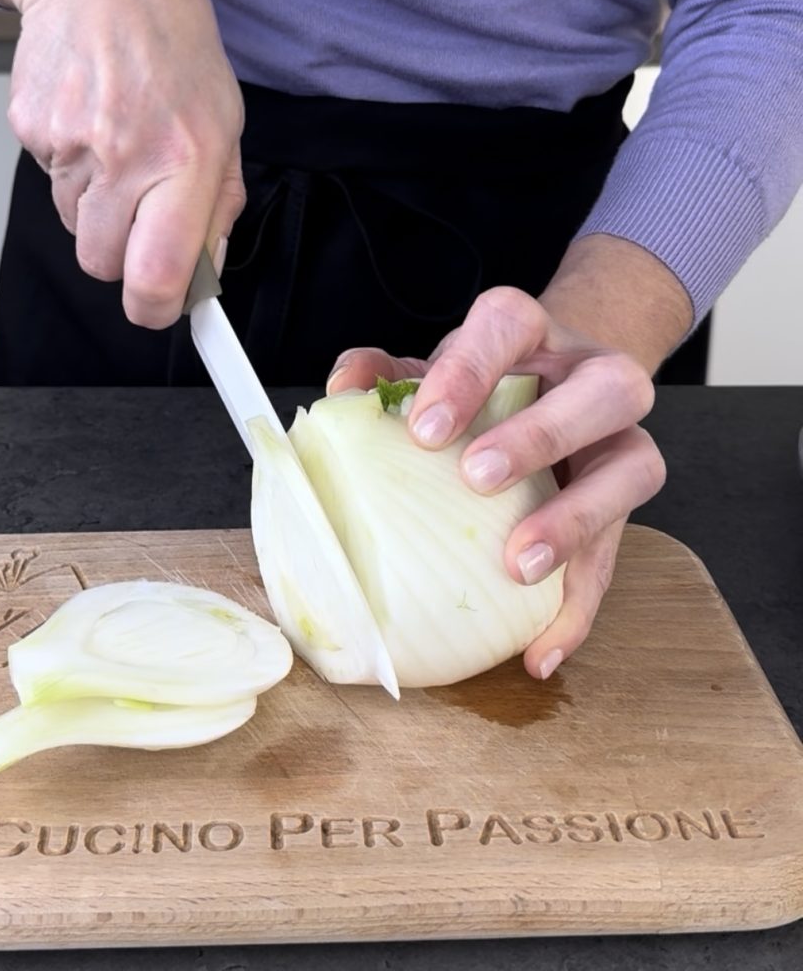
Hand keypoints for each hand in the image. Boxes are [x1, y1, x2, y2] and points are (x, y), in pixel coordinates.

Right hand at [0, 0, 245, 327]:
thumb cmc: (173, 45)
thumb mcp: (225, 127)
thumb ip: (218, 210)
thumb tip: (203, 275)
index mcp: (187, 159)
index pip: (158, 275)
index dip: (157, 308)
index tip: (163, 308)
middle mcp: (126, 155)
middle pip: (103, 265)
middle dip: (122, 257)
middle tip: (142, 212)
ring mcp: (69, 143)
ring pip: (75, 228)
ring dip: (98, 210)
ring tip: (118, 149)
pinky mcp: (30, 131)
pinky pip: (51, 187)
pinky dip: (72, 173)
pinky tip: (91, 127)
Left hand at [326, 281, 668, 680]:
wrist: (551, 384)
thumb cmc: (480, 385)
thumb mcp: (431, 371)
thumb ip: (386, 376)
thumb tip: (342, 394)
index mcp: (532, 334)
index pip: (509, 326)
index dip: (470, 371)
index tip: (424, 427)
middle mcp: (594, 379)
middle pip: (603, 390)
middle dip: (541, 435)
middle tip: (478, 478)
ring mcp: (622, 440)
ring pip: (634, 469)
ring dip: (576, 521)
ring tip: (519, 568)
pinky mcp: (624, 504)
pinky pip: (614, 557)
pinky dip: (577, 608)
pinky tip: (539, 650)